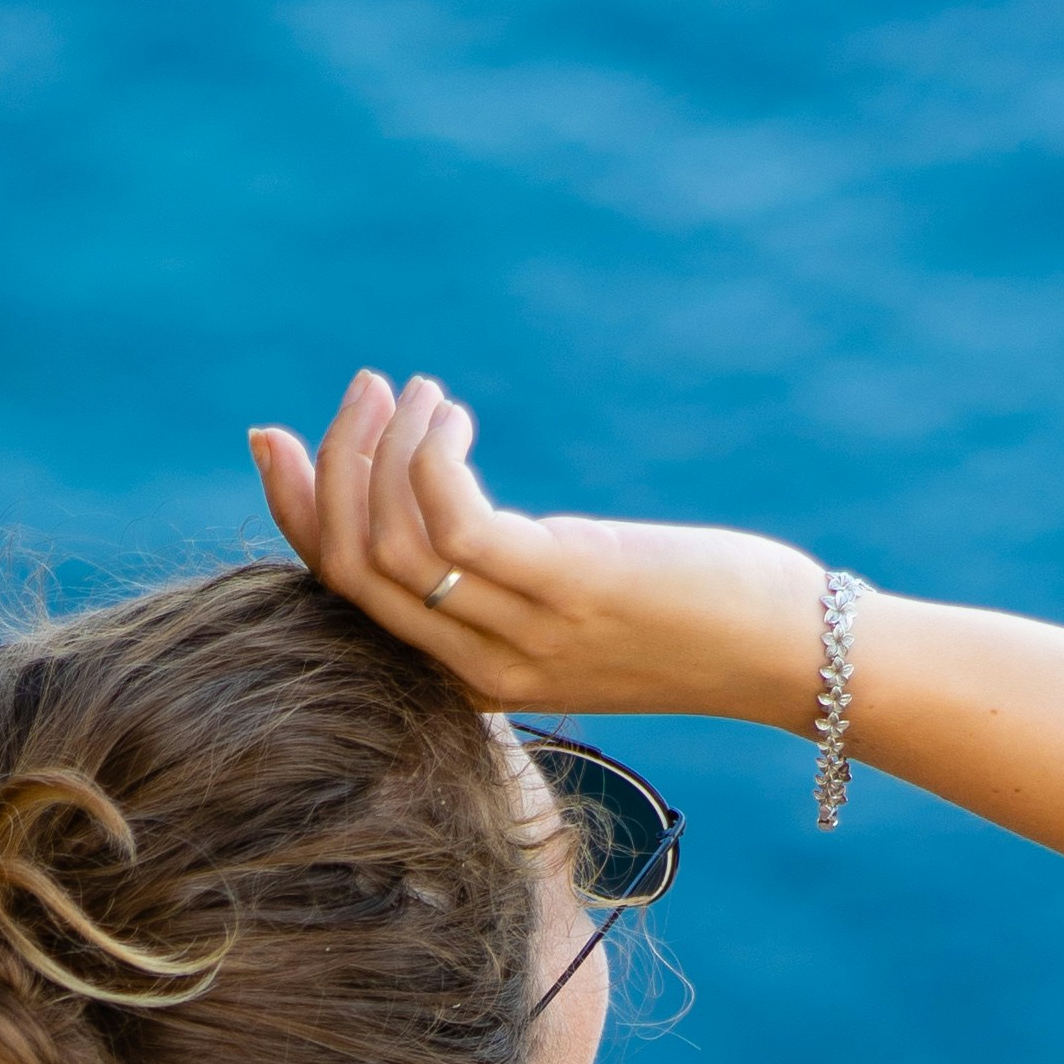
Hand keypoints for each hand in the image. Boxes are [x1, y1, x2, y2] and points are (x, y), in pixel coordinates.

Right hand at [250, 371, 822, 731]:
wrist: (788, 657)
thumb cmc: (696, 615)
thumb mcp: (580, 592)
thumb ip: (511, 564)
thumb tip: (447, 490)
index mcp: (473, 676)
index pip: (347, 597)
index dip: (298, 514)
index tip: (274, 438)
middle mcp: (484, 666)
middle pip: (353, 570)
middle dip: (332, 466)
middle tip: (365, 387)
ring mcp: (522, 634)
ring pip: (392, 545)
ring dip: (386, 447)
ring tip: (419, 388)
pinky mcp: (565, 589)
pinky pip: (455, 521)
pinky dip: (432, 452)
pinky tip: (454, 412)